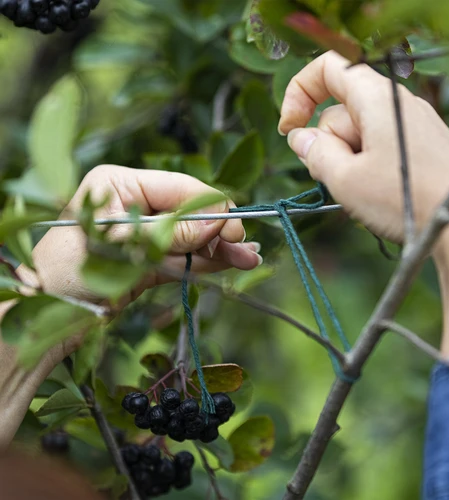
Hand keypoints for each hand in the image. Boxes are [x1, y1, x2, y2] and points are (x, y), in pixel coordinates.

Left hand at [18, 165, 261, 303]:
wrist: (48, 314)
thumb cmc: (70, 271)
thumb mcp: (123, 246)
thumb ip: (172, 234)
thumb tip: (218, 225)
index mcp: (121, 183)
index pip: (180, 188)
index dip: (212, 208)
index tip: (233, 230)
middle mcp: (136, 203)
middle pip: (191, 212)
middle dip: (219, 231)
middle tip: (244, 248)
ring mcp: (144, 232)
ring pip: (192, 236)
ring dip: (220, 249)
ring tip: (249, 259)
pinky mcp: (149, 259)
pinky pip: (184, 256)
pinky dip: (206, 261)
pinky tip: (232, 263)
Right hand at [280, 50, 448, 357]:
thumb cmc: (404, 198)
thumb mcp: (345, 178)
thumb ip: (315, 152)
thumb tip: (299, 138)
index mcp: (376, 98)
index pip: (328, 69)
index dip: (299, 93)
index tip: (289, 129)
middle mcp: (395, 103)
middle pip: (339, 111)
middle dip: (326, 143)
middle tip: (335, 178)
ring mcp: (409, 124)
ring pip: (357, 133)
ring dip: (346, 160)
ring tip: (361, 190)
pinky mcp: (417, 144)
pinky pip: (377, 146)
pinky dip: (364, 165)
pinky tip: (375, 191)